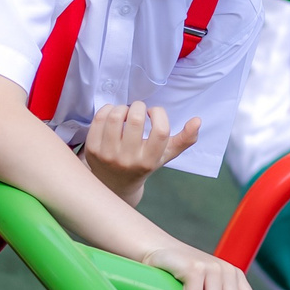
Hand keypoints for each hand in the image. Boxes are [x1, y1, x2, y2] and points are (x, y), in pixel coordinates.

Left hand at [83, 101, 199, 200]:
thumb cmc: (143, 164)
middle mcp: (129, 160)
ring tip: (125, 112)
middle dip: (139, 106)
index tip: (154, 113)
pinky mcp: (92, 150)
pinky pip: (99, 119)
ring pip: (115, 116)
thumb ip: (184, 140)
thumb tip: (198, 120)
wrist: (113, 184)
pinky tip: (112, 115)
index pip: (161, 131)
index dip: (159, 114)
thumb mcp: (165, 155)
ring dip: (122, 107)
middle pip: (136, 119)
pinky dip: (107, 110)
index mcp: (150, 161)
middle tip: (138, 109)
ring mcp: (108, 155)